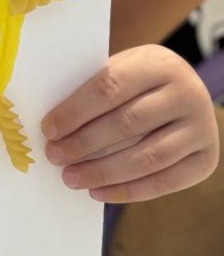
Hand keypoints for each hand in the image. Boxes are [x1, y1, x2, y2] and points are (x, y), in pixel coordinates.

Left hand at [42, 45, 218, 202]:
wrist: (186, 95)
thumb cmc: (139, 84)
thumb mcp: (123, 71)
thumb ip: (94, 91)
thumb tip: (52, 127)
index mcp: (159, 63)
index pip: (110, 87)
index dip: (75, 111)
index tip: (49, 130)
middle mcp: (187, 93)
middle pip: (127, 124)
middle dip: (84, 144)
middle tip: (55, 156)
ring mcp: (202, 127)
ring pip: (146, 157)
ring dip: (102, 172)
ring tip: (70, 178)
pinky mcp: (206, 159)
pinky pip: (165, 182)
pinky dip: (127, 191)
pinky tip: (98, 192)